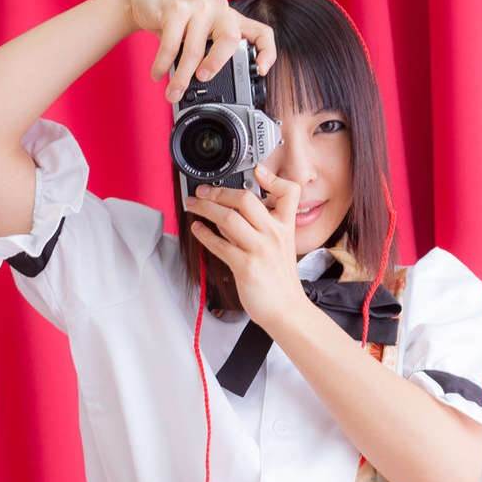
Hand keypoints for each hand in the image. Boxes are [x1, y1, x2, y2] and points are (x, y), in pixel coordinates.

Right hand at [125, 0, 276, 101]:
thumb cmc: (178, 22)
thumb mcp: (201, 35)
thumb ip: (210, 54)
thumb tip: (211, 91)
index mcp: (231, 19)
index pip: (260, 33)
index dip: (266, 52)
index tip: (261, 71)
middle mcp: (219, 9)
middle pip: (230, 40)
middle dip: (216, 64)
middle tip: (202, 79)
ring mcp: (199, 6)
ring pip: (196, 48)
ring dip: (182, 77)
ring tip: (173, 93)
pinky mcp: (176, 7)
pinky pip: (171, 44)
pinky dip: (163, 64)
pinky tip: (158, 74)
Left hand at [185, 164, 310, 333]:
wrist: (287, 310)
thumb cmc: (280, 281)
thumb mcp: (279, 247)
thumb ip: (257, 228)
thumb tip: (228, 214)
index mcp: (285, 226)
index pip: (288, 192)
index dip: (272, 178)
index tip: (257, 171)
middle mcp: (273, 234)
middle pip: (246, 199)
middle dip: (219, 191)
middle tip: (203, 190)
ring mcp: (260, 249)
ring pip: (228, 219)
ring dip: (205, 208)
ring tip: (193, 205)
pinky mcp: (246, 266)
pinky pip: (220, 245)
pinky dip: (204, 234)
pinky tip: (197, 229)